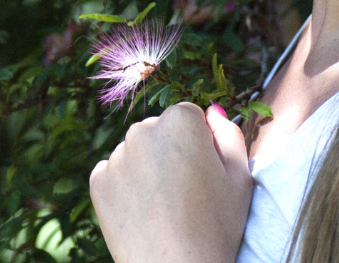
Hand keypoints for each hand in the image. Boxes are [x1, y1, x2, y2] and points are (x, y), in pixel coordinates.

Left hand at [90, 103, 252, 262]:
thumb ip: (229, 134)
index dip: (200, 144)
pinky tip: (143, 212)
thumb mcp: (240, 177)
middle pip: (159, 131)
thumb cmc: (216, 227)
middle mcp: (143, 129)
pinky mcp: (98, 181)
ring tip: (164, 207)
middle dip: (170, 151)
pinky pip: (114, 173)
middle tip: (185, 193)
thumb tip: (212, 113)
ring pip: (136, 152)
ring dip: (147, 167)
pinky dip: (125, 186)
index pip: (189, 116)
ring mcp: (117, 156)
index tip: (204, 172)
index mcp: (180, 121)